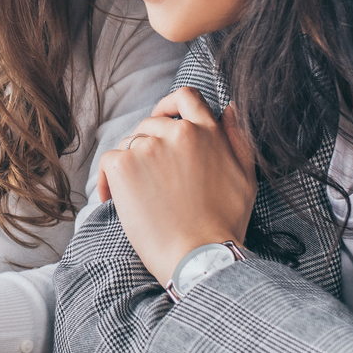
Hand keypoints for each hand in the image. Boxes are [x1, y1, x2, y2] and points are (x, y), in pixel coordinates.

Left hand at [91, 88, 256, 286]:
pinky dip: (107, 180)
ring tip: (140, 197)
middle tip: (152, 181)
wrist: (199, 256)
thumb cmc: (224, 224)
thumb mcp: (245, 177)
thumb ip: (237, 139)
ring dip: (131, 165)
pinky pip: (108, 162)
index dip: (170, 104)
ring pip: (129, 143)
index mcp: (208, 132)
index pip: (186, 96)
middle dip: (148, 146)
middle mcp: (178, 132)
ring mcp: (149, 146)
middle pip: (150, 124)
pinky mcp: (124, 165)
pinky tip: (114, 201)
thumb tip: (228, 108)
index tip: (163, 118)